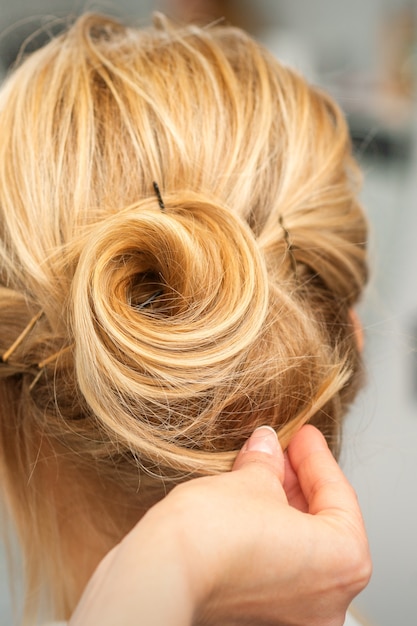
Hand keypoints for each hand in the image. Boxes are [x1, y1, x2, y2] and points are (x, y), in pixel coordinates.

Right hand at [69, 426, 370, 625]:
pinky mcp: (256, 618)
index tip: (303, 434)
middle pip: (321, 526)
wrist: (159, 574)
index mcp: (342, 563)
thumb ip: (269, 463)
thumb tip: (268, 447)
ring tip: (260, 469)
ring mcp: (290, 616)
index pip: (339, 497)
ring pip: (297, 548)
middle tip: (281, 449)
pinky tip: (247, 502)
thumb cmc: (211, 535)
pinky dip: (267, 534)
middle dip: (298, 481)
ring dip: (281, 505)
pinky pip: (275, 568)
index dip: (317, 458)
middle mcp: (325, 602)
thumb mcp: (250, 481)